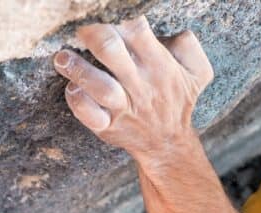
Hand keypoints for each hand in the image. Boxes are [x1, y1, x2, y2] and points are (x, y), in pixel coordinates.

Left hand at [52, 17, 213, 159]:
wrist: (168, 144)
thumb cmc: (177, 100)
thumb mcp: (198, 73)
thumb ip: (189, 47)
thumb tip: (173, 31)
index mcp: (161, 66)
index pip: (137, 30)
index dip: (119, 19)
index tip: (110, 20)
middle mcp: (141, 85)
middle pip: (111, 50)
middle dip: (92, 34)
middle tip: (82, 31)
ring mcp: (123, 107)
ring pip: (96, 83)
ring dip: (76, 67)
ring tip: (63, 57)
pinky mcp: (108, 126)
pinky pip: (88, 113)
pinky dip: (76, 99)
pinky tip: (72, 87)